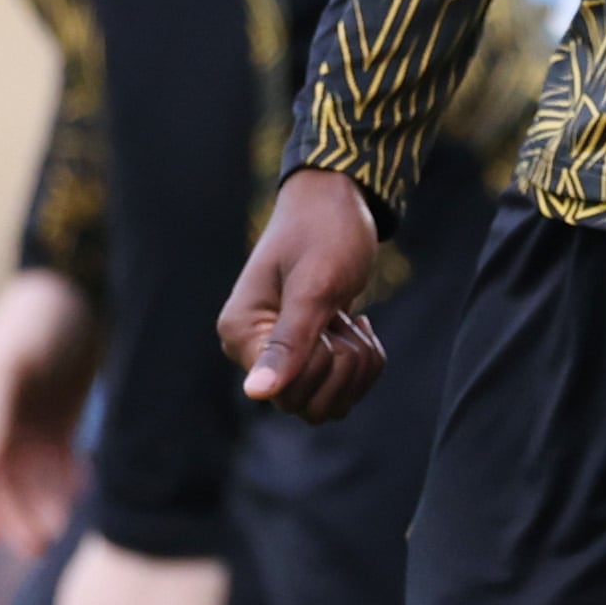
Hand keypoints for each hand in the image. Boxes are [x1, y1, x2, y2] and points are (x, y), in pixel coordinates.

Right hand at [0, 270, 98, 557]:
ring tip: (60, 529)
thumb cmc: (34, 318)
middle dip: (15, 516)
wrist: (82, 286)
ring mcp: (23, 422)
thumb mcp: (7, 359)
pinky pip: (57, 463)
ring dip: (41, 505)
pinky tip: (81, 493)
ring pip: (29, 479)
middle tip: (39, 546)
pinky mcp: (57, 421)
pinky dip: (66, 482)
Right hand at [218, 170, 388, 423]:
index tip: (329, 322)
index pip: (285, 394)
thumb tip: (256, 393)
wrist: (338, 198)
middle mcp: (252, 352)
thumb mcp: (314, 287)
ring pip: (329, 402)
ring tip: (352, 320)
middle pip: (307, 406)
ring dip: (357, 364)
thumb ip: (289, 342)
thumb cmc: (325, 232)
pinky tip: (358, 323)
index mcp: (241, 334)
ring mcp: (281, 354)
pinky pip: (342, 388)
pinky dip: (364, 361)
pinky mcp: (308, 353)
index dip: (321, 365)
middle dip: (343, 365)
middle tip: (344, 317)